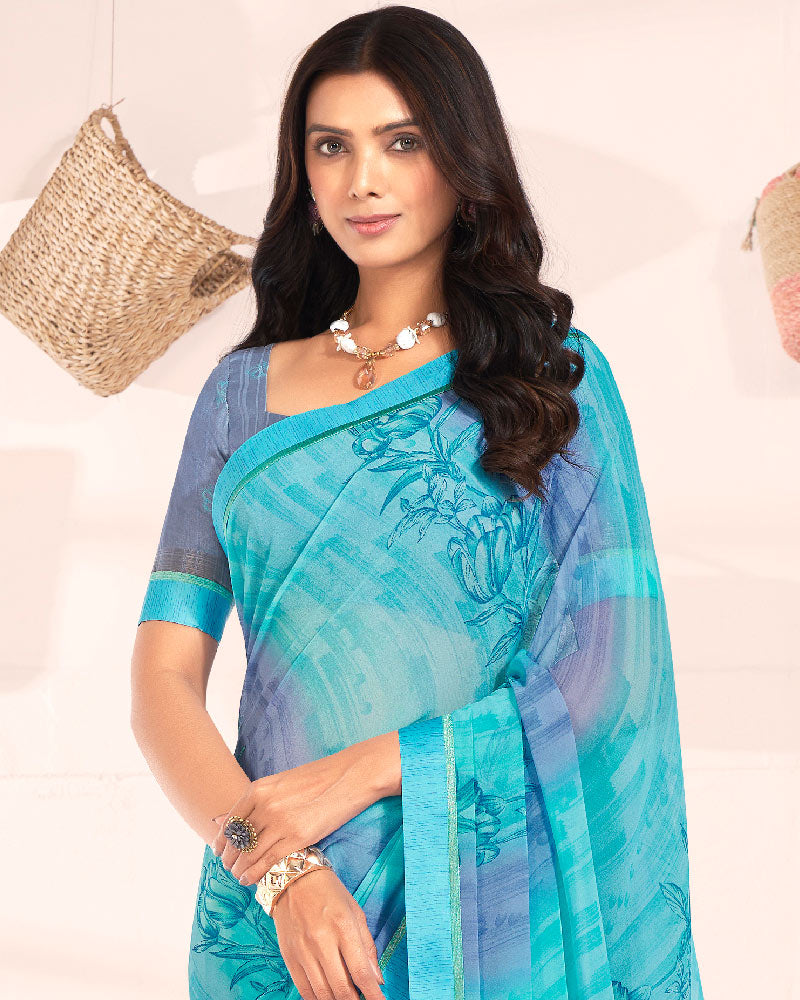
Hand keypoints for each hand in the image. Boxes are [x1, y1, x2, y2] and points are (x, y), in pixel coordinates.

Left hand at [210, 736, 394, 885]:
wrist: (349, 776)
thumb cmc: (317, 778)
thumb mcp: (280, 783)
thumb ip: (254, 801)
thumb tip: (220, 819)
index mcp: (259, 789)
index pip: (230, 821)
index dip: (221, 841)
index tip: (219, 851)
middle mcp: (265, 805)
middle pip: (237, 840)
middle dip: (228, 858)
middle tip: (228, 867)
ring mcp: (280, 822)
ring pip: (249, 854)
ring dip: (239, 869)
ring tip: (239, 876)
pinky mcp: (297, 837)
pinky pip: (267, 862)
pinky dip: (255, 874)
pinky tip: (251, 880)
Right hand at [273, 866, 385, 999]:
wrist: (293, 879)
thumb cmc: (329, 893)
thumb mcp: (355, 912)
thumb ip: (367, 946)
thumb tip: (377, 978)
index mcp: (343, 926)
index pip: (361, 971)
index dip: (373, 994)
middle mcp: (322, 941)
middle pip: (341, 988)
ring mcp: (303, 951)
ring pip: (322, 993)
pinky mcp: (289, 957)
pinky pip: (304, 989)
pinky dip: (317, 999)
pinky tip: (327, 997)